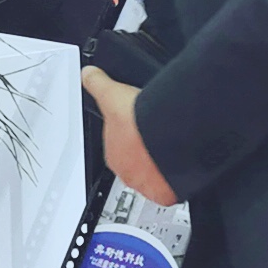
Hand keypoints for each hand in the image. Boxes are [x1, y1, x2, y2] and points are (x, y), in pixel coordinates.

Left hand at [84, 64, 177, 207]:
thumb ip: (97, 83)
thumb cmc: (138, 120)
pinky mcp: (164, 193)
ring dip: (159, 166)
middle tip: (158, 139)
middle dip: (145, 154)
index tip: (140, 133)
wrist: (165, 134)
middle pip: (136, 164)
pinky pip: (168, 191)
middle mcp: (126, 172)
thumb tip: (88, 74)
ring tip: (171, 150)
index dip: (130, 140)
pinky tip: (179, 168)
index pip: (119, 149)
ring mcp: (145, 183)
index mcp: (112, 153)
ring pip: (152, 176)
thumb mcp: (111, 94)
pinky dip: (173, 182)